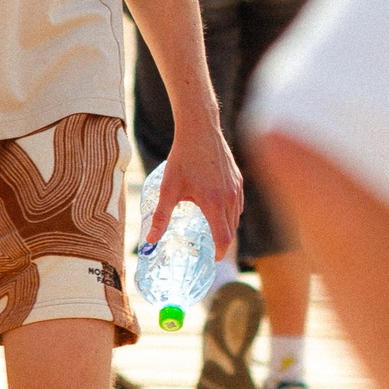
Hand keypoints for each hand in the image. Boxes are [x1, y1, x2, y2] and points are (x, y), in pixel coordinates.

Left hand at [147, 114, 244, 260]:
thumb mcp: (168, 188)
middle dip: (222, 241)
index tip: (212, 259)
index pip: (223, 238)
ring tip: (212, 228)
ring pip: (236, 216)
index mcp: (214, 203)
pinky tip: (218, 207)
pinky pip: (238, 203)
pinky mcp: (238, 178)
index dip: (219, 253)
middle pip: (231, 229)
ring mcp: (236, 188)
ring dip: (227, 226)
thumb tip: (150, 241)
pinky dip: (231, 211)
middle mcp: (229, 198)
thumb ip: (161, 217)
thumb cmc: (183, 158)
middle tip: (209, 247)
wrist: (200, 129)